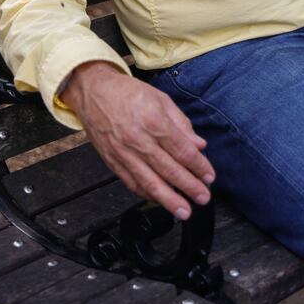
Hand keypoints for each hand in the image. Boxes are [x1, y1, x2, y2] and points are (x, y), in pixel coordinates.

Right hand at [62, 61, 214, 219]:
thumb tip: (198, 145)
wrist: (94, 92)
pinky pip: (132, 183)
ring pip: (149, 182)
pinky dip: (147, 194)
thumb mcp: (160, 99)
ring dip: (169, 199)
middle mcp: (138, 140)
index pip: (182, 150)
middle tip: (203, 197)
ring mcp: (123, 153)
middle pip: (168, 169)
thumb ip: (181, 124)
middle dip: (189, 186)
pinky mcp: (112, 162)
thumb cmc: (127, 93)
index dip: (198, 166)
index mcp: (153, 121)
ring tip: (184, 211)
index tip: (209, 176)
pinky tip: (159, 200)